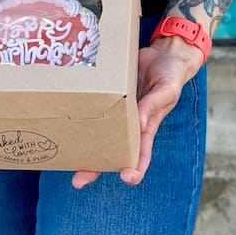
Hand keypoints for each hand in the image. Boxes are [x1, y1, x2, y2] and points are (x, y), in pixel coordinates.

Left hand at [71, 36, 203, 189]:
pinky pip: (95, 106)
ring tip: (64, 156)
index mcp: (148, 126)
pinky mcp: (109, 92)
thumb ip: (153, 105)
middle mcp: (130, 122)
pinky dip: (82, 114)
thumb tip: (140, 124)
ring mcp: (118, 108)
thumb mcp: (167, 89)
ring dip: (82, 145)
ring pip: (97, 132)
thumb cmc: (171, 75)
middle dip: (95, 168)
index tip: (127, 178)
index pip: (141, 154)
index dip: (135, 169)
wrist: (163, 53)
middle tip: (78, 181)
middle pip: (110, 151)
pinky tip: (66, 117)